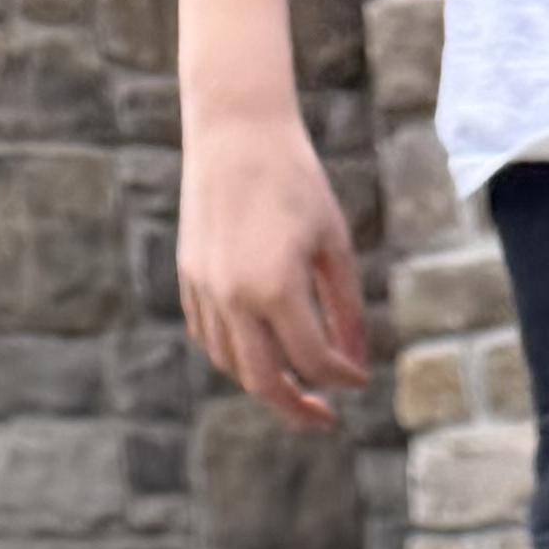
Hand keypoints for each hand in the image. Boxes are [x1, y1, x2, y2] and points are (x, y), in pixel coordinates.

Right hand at [181, 104, 368, 427]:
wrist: (235, 128)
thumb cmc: (295, 179)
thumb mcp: (333, 242)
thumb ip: (346, 307)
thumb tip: (356, 361)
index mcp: (276, 287)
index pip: (313, 360)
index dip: (341, 376)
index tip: (359, 378)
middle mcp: (234, 297)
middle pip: (265, 383)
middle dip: (296, 409)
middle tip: (323, 420)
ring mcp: (205, 289)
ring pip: (232, 365)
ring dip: (264, 384)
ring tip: (293, 385)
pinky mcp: (189, 276)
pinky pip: (209, 337)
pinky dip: (234, 356)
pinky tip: (258, 353)